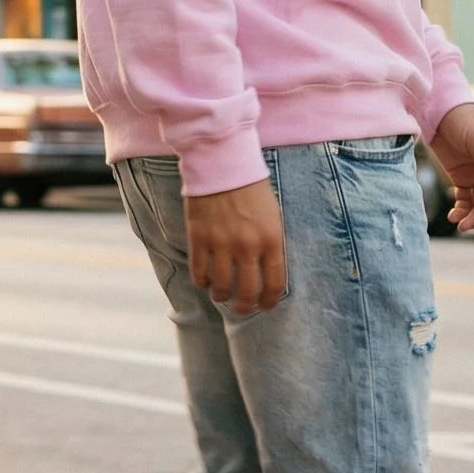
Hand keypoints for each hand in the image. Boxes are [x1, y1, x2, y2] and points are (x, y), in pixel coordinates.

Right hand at [186, 178, 287, 315]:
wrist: (223, 163)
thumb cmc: (251, 188)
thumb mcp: (272, 215)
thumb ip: (271, 244)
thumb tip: (266, 273)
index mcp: (272, 239)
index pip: (275, 283)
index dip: (270, 301)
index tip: (266, 306)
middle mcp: (247, 245)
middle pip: (247, 291)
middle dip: (245, 306)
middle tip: (242, 309)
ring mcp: (221, 243)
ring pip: (221, 286)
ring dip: (222, 296)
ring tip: (221, 295)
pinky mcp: (199, 238)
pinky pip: (199, 272)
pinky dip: (202, 281)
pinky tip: (205, 280)